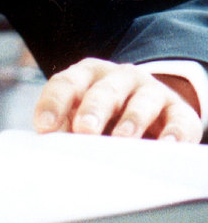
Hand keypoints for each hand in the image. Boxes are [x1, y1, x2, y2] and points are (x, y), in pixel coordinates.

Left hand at [33, 58, 201, 142]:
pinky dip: (173, 132)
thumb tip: (50, 147)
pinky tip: (166, 145)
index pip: (66, 83)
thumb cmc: (105, 115)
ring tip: (122, 138)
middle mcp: (118, 77)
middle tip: (84, 129)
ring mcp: (149, 91)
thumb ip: (66, 127)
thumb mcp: (82, 115)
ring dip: (132, 119)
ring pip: (142, 100)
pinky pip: (178, 120)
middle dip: (93, 109)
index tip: (44, 126)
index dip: (54, 103)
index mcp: (87, 75)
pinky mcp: (178, 111)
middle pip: (104, 90)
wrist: (149, 106)